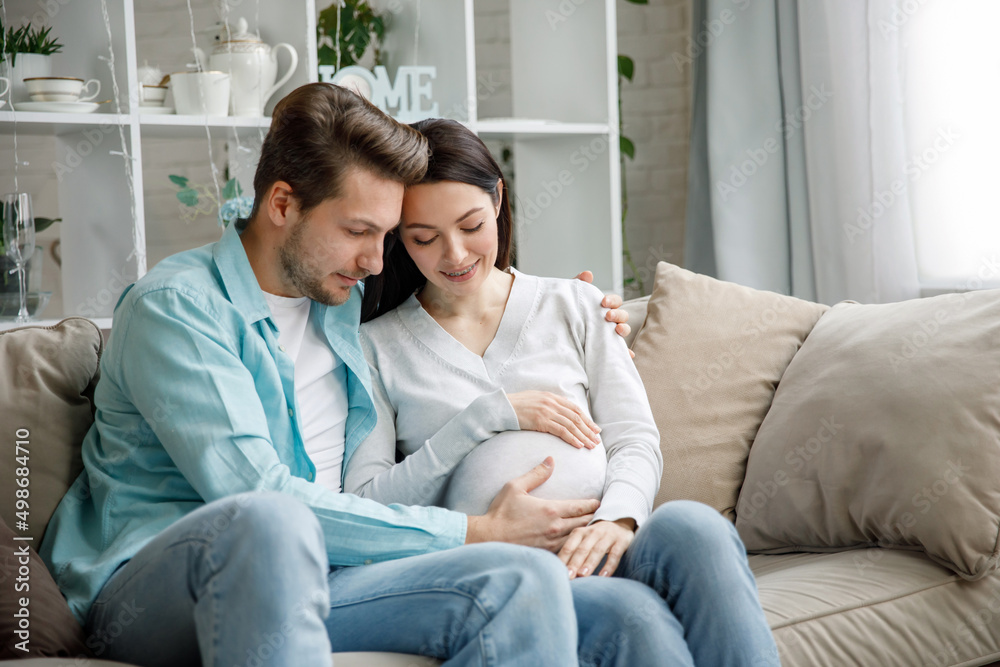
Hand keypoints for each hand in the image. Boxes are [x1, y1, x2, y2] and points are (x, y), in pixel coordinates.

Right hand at [466, 457, 600, 550]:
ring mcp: (552, 543)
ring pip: (578, 538)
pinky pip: (568, 550)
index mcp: (551, 510)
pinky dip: (576, 545)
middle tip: (603, 515)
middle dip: (595, 518)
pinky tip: (579, 544)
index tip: (599, 502)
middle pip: (585, 523)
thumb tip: (550, 459)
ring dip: (587, 533)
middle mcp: (556, 527)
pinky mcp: (547, 554)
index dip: (593, 504)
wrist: (488, 538)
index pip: (581, 507)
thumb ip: (536, 474)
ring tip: (595, 529)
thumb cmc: (501, 512)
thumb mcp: (515, 487)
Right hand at [507, 390, 600, 448]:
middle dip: (588, 429)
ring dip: (583, 436)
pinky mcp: (541, 420)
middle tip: (596, 440)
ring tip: (591, 445)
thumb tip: (559, 414)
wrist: (501, 406)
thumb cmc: (516, 406)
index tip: (595, 429)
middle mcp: (552, 402)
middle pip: (576, 417)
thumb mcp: (535, 400)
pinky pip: (561, 430)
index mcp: (552, 397)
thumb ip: (548, 405)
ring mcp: (547, 411)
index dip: (587, 420)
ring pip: (571, 424)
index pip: (575, 409)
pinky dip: (572, 438)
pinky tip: (578, 445)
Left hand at [558, 517, 635, 578]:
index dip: (563, 559)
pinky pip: (615, 554)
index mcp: (580, 532)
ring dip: (589, 563)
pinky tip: (604, 576)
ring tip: (583, 575)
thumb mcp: (584, 540)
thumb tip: (559, 571)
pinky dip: (609, 565)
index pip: (569, 546)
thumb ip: (573, 552)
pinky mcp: (621, 541)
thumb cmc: (596, 537)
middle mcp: (593, 533)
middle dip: (574, 563)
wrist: (620, 521)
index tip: (557, 572)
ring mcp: (608, 536)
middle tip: (568, 576)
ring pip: (597, 550)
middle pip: (582, 549)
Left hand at [574, 271, 633, 357]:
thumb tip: (588, 274)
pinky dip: (626, 352)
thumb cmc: (568, 311)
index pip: (615, 301)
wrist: (556, 330)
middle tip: (607, 316)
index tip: (603, 302)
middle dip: (617, 314)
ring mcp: (610, 334)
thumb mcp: (571, 297)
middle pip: (622, 315)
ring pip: (624, 330)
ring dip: (624, 329)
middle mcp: (610, 320)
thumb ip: (578, 284)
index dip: (612, 300)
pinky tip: (628, 355)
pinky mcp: (608, 348)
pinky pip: (620, 351)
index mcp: (605, 307)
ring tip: (617, 331)